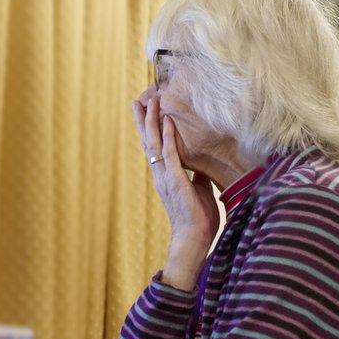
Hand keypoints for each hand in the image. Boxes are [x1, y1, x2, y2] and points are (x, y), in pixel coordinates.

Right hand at [132, 96, 219, 290]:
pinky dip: (167, 136)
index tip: (146, 111)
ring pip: (154, 143)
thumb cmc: (198, 218)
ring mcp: (165, 177)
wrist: (194, 239)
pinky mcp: (175, 181)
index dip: (149, 129)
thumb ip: (196, 176)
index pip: (154, 147)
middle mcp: (160, 174)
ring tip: (149, 101)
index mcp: (165, 176)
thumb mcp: (199, 191)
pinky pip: (170, 154)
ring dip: (151, 121)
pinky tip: (167, 121)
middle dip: (142, 120)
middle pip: (147, 141)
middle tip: (137, 99)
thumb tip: (201, 165)